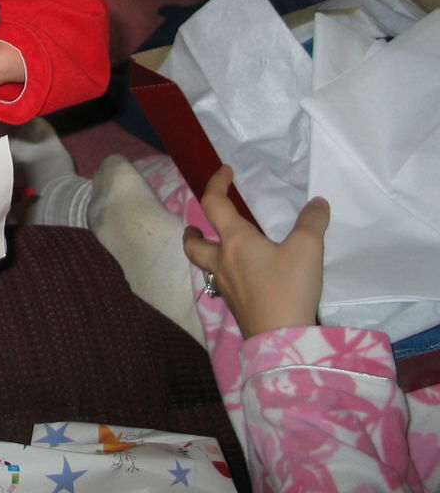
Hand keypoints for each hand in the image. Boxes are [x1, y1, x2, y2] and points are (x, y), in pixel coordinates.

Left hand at [182, 165, 329, 337]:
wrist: (281, 338)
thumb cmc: (288, 288)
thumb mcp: (308, 249)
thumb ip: (312, 222)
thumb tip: (317, 203)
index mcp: (235, 240)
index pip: (214, 204)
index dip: (215, 183)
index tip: (224, 171)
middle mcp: (222, 261)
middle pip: (193, 244)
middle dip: (192, 232)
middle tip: (196, 225)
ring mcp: (226, 286)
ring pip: (204, 266)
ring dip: (203, 253)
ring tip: (216, 249)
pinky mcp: (235, 305)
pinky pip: (220, 283)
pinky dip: (223, 273)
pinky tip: (241, 276)